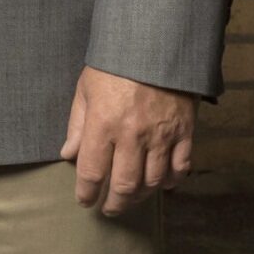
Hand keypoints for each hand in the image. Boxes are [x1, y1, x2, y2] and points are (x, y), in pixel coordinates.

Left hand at [61, 65, 195, 215]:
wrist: (156, 44)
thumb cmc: (114, 65)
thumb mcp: (86, 89)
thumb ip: (77, 125)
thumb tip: (68, 155)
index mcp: (103, 124)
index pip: (92, 171)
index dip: (87, 192)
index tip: (84, 201)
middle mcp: (132, 135)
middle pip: (125, 185)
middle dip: (115, 203)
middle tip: (109, 209)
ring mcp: (161, 136)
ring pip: (153, 182)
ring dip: (141, 197)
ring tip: (131, 200)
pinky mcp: (184, 132)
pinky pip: (180, 167)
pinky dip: (171, 181)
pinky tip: (162, 185)